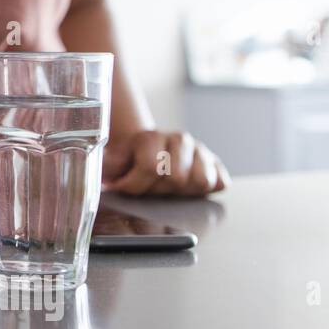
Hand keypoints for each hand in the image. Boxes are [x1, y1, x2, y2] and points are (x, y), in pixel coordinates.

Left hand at [102, 129, 229, 195]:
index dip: (135, 184)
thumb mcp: (115, 161)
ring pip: (201, 182)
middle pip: (176, 178)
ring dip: (182, 191)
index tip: (125, 186)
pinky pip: (220, 183)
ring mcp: (201, 151)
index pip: (150, 167)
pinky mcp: (217, 165)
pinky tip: (187, 186)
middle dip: (158, 189)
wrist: (150, 151)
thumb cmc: (131, 160)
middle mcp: (180, 140)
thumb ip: (110, 166)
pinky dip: (204, 190)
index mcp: (152, 137)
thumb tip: (108, 177)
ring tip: (167, 186)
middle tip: (149, 186)